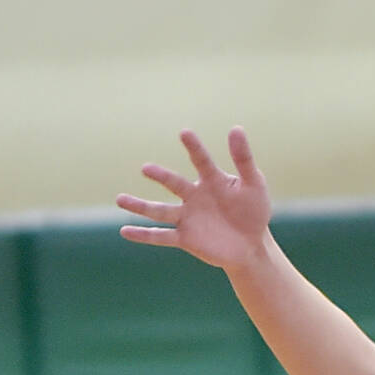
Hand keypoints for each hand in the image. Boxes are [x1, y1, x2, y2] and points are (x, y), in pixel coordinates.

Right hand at [117, 127, 273, 270]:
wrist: (252, 245)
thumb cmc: (253, 212)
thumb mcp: (254, 186)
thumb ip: (244, 160)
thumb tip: (236, 128)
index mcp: (211, 180)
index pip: (201, 161)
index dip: (194, 148)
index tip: (185, 133)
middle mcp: (193, 196)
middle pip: (174, 184)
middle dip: (161, 177)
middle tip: (146, 169)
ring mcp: (188, 217)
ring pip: (160, 210)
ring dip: (141, 206)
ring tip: (120, 199)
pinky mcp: (186, 238)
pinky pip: (162, 236)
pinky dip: (144, 235)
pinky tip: (124, 231)